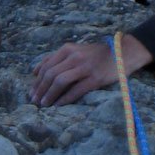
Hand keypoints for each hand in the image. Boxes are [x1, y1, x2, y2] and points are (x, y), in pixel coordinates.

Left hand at [30, 35, 152, 106]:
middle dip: (40, 89)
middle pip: (51, 74)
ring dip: (49, 95)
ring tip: (44, 104)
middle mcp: (74, 56)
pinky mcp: (95, 78)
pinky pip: (76, 90)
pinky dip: (65, 99)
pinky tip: (59, 105)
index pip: (46, 65)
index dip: (37, 80)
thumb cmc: (96, 54)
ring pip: (60, 81)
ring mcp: (85, 67)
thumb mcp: (75, 51)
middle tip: (34, 101)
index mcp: (68, 49)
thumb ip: (57, 58)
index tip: (31, 92)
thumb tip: (35, 72)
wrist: (122, 52)